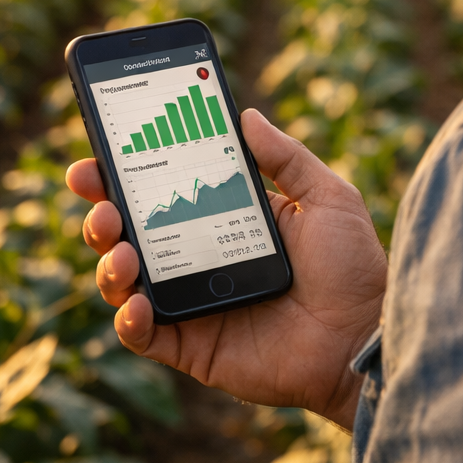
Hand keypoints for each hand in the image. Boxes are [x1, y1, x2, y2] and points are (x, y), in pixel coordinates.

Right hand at [65, 109, 387, 429]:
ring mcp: (193, 304)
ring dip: (109, 262)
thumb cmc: (353, 268)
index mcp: (224, 219)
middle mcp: (200, 259)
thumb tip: (247, 115)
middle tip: (101, 199)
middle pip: (130, 233)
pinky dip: (128, 320)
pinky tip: (137, 302)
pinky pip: (143, 336)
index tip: (96, 155)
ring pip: (124, 281)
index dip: (123, 173)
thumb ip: (287, 157)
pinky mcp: (193, 347)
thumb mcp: (327, 198)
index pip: (162, 191)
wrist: (365, 337)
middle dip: (103, 213)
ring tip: (121, 250)